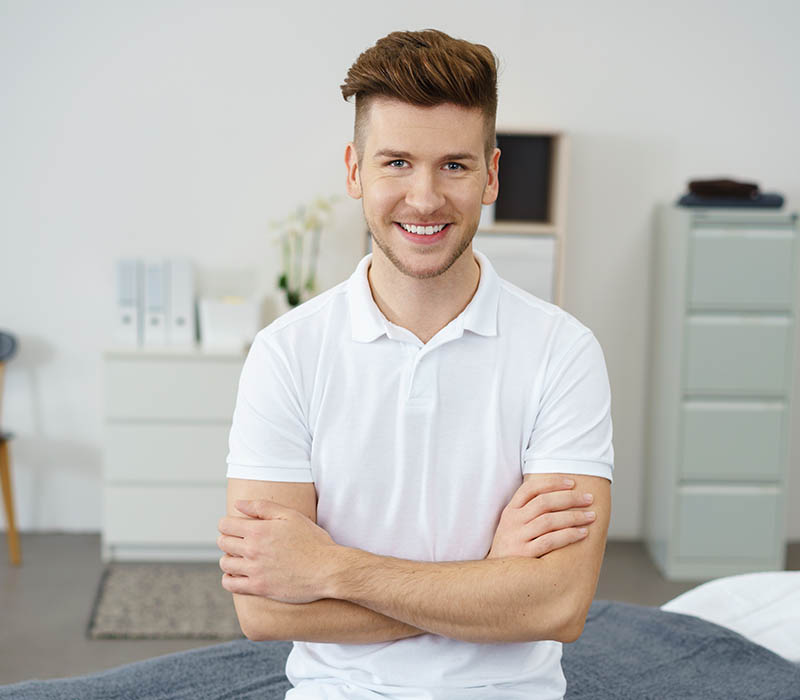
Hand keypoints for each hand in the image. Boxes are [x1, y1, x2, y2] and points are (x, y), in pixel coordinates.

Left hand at [217, 499, 338, 603]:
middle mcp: (253, 550)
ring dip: (229, 558)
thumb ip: (262, 507)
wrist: (327, 570)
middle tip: (241, 540)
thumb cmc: (313, 541)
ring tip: (241, 557)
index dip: (228, 523)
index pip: (225, 525)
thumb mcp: (291, 516)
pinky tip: (239, 573)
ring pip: (225, 563)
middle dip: (228, 539)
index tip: (236, 526)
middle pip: (223, 543)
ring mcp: (255, 570)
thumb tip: (237, 504)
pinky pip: (230, 584)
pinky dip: (229, 578)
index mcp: (259, 530)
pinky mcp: (259, 588)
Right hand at [486, 476, 594, 558]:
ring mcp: (518, 538)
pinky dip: (569, 535)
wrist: (495, 576)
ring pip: (549, 520)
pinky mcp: (525, 555)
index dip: (552, 483)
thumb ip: (528, 511)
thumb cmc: (511, 547)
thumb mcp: (512, 525)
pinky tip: (582, 533)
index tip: (572, 483)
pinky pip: (551, 541)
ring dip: (574, 516)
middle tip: (589, 499)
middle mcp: (513, 521)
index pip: (531, 489)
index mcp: (510, 511)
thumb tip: (558, 496)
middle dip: (570, 498)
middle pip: (544, 502)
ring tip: (591, 516)